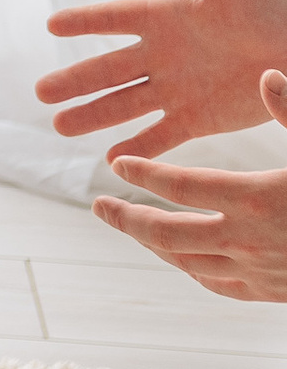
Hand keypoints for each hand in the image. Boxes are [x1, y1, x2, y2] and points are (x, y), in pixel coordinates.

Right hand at [37, 0, 286, 149]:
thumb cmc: (278, 6)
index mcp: (167, 16)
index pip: (114, 19)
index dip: (84, 21)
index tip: (51, 25)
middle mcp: (163, 54)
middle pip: (108, 69)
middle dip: (74, 82)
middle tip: (40, 93)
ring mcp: (177, 89)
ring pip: (124, 105)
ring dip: (93, 116)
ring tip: (59, 126)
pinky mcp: (198, 119)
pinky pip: (160, 136)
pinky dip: (137, 149)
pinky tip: (112, 160)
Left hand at [95, 76, 286, 300]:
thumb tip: (267, 74)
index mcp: (259, 199)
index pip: (183, 186)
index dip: (146, 173)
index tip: (117, 163)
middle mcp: (250, 241)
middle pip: (169, 233)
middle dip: (128, 219)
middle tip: (98, 206)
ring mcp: (260, 273)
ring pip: (188, 263)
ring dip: (154, 244)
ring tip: (130, 227)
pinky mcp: (272, 294)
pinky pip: (217, 285)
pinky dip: (191, 269)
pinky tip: (181, 259)